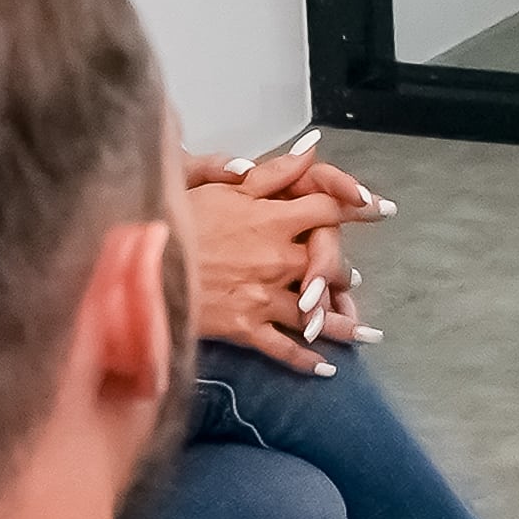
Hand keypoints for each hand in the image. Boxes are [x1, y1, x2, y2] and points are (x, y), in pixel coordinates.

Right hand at [178, 167, 368, 372]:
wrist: (139, 268)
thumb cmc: (174, 222)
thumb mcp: (220, 187)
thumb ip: (272, 172)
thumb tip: (312, 149)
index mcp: (271, 218)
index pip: (327, 210)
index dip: (355, 206)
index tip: (379, 209)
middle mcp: (276, 258)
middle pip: (328, 264)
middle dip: (342, 272)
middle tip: (352, 280)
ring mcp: (263, 296)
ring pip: (316, 312)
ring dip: (341, 322)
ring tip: (362, 332)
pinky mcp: (246, 328)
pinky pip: (284, 349)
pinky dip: (307, 360)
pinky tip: (325, 369)